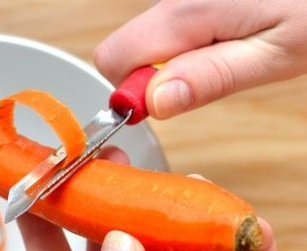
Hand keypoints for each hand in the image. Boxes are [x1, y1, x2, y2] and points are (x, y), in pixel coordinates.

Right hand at [94, 0, 306, 118]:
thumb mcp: (273, 55)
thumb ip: (210, 78)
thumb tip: (153, 103)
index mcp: (187, 13)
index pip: (114, 61)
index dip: (133, 93)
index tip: (168, 105)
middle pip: (121, 53)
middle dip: (147, 81)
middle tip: (200, 84)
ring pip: (143, 45)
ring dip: (171, 66)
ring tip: (224, 59)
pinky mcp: (190, 1)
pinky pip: (165, 33)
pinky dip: (183, 49)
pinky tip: (223, 44)